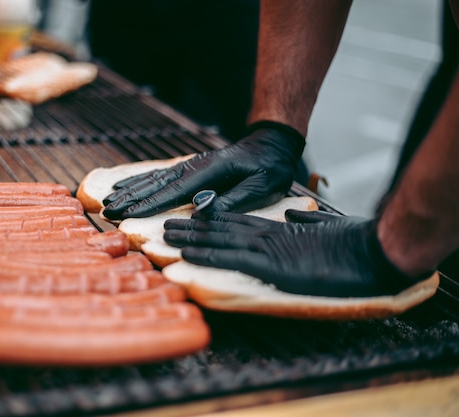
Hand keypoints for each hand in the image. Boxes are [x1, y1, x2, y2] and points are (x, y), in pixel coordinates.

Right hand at [102, 121, 304, 219]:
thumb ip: (233, 199)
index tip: (127, 214)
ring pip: (153, 178)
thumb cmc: (269, 169)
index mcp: (209, 172)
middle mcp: (193, 166)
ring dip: (129, 191)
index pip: (174, 191)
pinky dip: (138, 180)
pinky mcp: (187, 168)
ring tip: (108, 201)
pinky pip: (158, 175)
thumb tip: (201, 209)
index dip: (149, 204)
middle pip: (156, 184)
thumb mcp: (261, 187)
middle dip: (130, 199)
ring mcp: (188, 165)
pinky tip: (123, 186)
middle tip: (107, 211)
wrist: (269, 147)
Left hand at [163, 209, 426, 296]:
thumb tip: (294, 217)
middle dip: (192, 227)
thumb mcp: (323, 230)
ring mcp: (266, 248)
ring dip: (191, 237)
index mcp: (277, 230)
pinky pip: (230, 257)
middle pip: (220, 228)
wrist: (369, 251)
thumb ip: (305, 223)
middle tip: (166, 225)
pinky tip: (188, 253)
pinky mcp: (269, 263)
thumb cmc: (350, 245)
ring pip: (219, 239)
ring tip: (166, 235)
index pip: (236, 223)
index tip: (191, 219)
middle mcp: (266, 235)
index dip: (211, 221)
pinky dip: (207, 253)